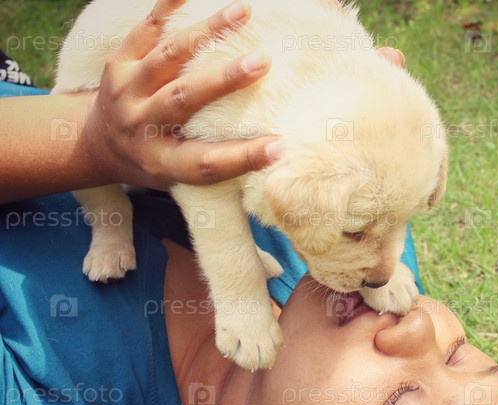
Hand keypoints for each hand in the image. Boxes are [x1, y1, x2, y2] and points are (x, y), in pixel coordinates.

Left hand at [83, 0, 280, 189]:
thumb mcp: (180, 175)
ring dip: (208, 32)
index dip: (244, 157)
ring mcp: (127, 91)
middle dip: (225, 80)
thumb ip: (218, 162)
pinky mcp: (118, 63)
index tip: (280, 147)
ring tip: (243, 12)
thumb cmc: (158, 161)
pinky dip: (166, 8)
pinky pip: (144, 30)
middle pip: (184, 99)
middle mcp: (141, 126)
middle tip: (264, 62)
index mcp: (163, 162)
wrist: (98, 143)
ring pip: (169, 57)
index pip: (207, 163)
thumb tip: (277, 148)